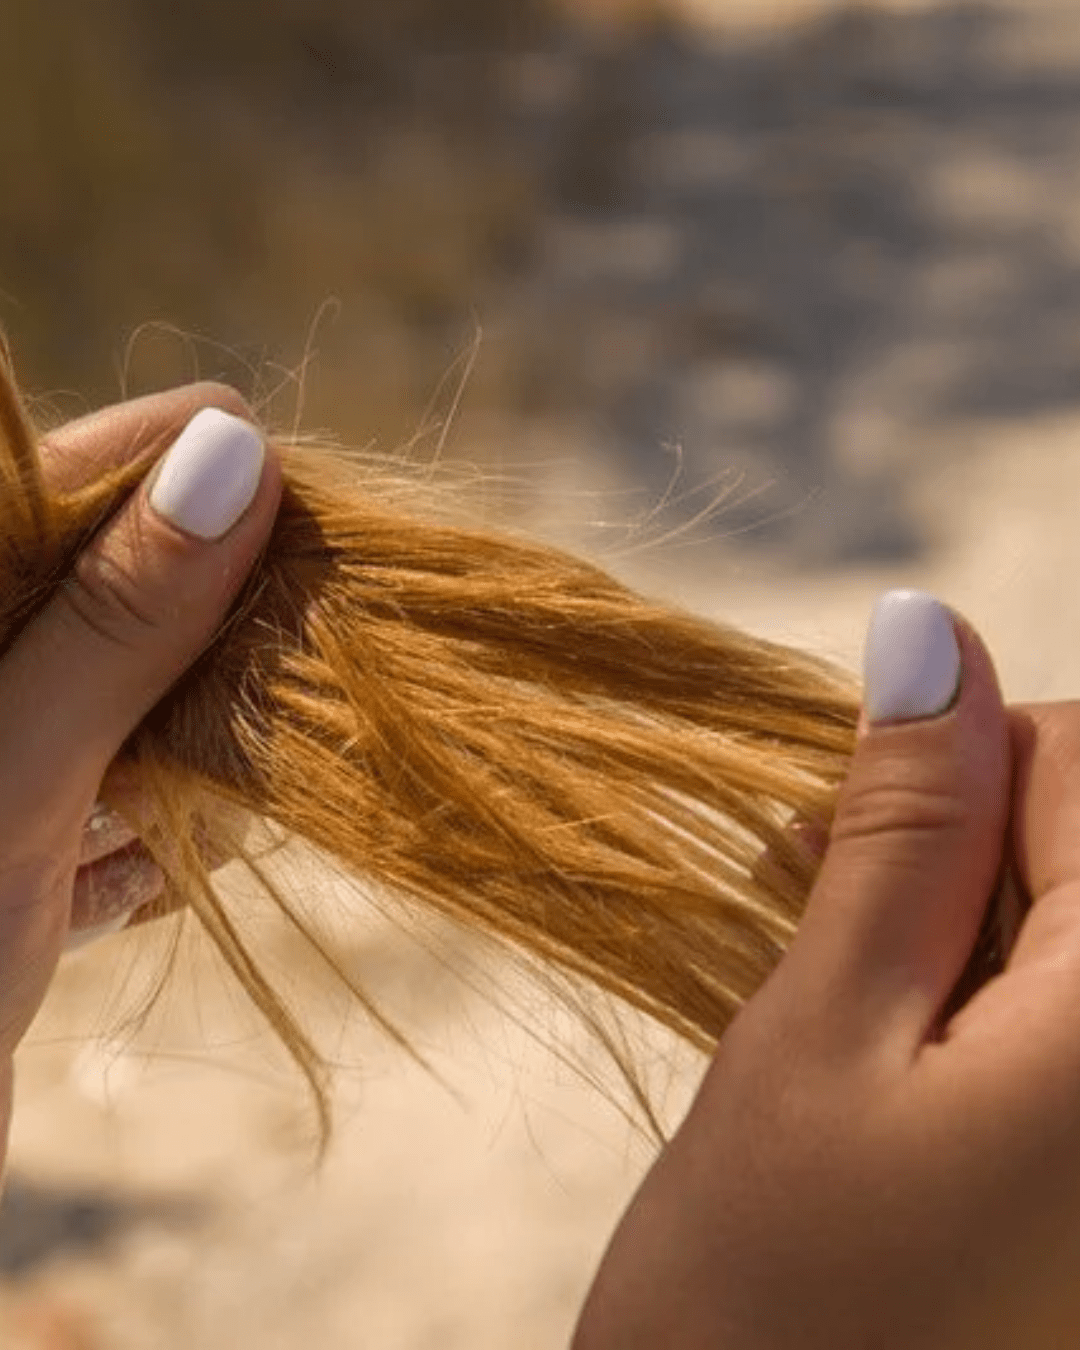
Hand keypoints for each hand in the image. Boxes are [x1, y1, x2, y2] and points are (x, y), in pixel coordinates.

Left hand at [0, 383, 280, 1160]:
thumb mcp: (13, 772)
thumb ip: (117, 618)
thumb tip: (239, 449)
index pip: (81, 477)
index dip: (197, 490)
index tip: (308, 532)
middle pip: (128, 594)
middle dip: (210, 643)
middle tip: (262, 686)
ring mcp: (13, 760)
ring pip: (144, 704)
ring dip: (197, 753)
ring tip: (190, 806)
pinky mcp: (27, 849)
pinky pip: (130, 799)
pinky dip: (164, 834)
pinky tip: (164, 868)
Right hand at [574, 593, 1079, 1348]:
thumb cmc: (771, 1304)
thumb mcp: (820, 1031)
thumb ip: (903, 824)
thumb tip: (929, 628)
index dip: (950, 775)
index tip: (831, 850)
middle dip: (950, 850)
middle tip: (814, 926)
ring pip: (1067, 923)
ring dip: (954, 925)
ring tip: (838, 1003)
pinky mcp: (1073, 1166)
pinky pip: (1054, 1015)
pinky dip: (977, 1000)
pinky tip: (893, 1053)